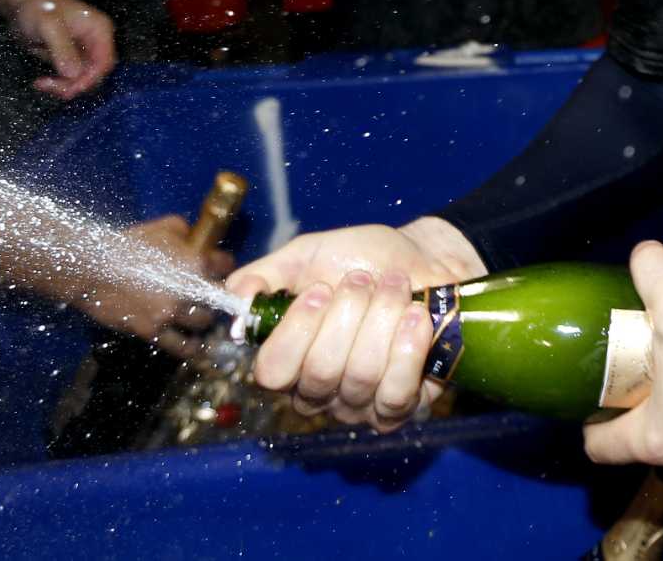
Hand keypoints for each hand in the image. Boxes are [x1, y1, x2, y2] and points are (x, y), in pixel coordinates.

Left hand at [10, 0, 115, 98]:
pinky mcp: (71, 58)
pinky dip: (58, 84)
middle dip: (73, 84)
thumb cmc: (36, 9)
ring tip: (41, 83)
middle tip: (49, 86)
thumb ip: (62, 49)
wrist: (21, 3)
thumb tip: (74, 75)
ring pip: (82, 79)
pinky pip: (71, 78)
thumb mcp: (49, 27)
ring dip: (63, 86)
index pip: (104, 63)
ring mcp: (84, 51)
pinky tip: (41, 82)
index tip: (68, 88)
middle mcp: (96, 41)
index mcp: (99, 30)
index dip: (89, 78)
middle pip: (94, 74)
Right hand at [71, 214, 231, 356]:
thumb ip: (187, 232)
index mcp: (196, 262)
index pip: (227, 266)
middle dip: (215, 296)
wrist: (94, 268)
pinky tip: (194, 344)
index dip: (223, 266)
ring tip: (199, 317)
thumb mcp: (164, 226)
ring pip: (204, 324)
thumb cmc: (129, 243)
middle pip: (219, 299)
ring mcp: (172, 313)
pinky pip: (182, 347)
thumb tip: (196, 239)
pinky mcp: (154, 331)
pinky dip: (192, 347)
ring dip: (204, 320)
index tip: (218, 269)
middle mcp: (190, 290)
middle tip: (208, 295)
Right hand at [225, 218, 487, 430]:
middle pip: (320, 373)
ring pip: (361, 377)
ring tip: (395, 285)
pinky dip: (408, 349)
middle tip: (363, 279)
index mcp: (288, 358)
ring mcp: (360, 404)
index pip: (272, 373)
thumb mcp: (306, 256)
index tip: (319, 291)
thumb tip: (236, 299)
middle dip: (347, 315)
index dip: (295, 333)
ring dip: (381, 319)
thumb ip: (264, 276)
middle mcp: (318, 392)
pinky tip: (416, 317)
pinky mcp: (400, 406)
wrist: (426, 259)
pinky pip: (397, 393)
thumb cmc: (364, 260)